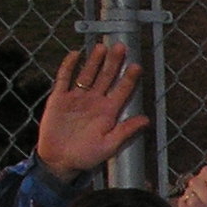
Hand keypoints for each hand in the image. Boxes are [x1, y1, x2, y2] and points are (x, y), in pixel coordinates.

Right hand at [34, 43, 148, 181]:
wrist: (60, 160)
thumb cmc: (87, 155)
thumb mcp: (109, 145)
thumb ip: (126, 131)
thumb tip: (146, 119)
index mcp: (108, 112)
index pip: (122, 91)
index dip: (129, 78)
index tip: (137, 66)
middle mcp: (94, 101)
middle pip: (106, 78)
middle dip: (114, 63)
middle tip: (121, 47)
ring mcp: (77, 98)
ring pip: (87, 75)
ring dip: (94, 61)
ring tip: (101, 47)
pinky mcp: (59, 98)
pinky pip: (64, 79)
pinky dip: (69, 67)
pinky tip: (75, 55)